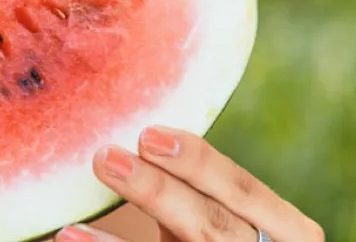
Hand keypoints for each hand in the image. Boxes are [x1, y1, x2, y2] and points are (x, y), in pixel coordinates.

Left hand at [60, 127, 323, 241]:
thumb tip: (140, 125)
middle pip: (213, 224)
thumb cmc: (225, 233)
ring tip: (91, 188)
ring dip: (133, 219)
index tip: (148, 135)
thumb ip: (201, 184)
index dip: (200, 164)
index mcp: (286, 228)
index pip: (242, 190)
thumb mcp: (227, 211)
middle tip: (105, 156)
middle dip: (159, 191)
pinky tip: (68, 234)